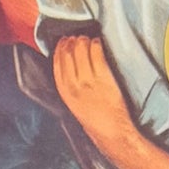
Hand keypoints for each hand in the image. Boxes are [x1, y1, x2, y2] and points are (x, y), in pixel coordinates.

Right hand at [53, 33, 139, 148]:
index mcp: (66, 95)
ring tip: (87, 38)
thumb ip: (71, 89)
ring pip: (81, 52)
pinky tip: (97, 42)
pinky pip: (96, 54)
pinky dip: (96, 45)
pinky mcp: (103, 79)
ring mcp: (89, 82)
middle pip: (68, 56)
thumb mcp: (76, 106)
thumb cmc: (95, 121)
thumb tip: (71, 68)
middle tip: (77, 37)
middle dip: (71, 42)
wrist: (111, 132)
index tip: (63, 42)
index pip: (57, 66)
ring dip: (84, 41)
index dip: (59, 51)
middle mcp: (75, 88)